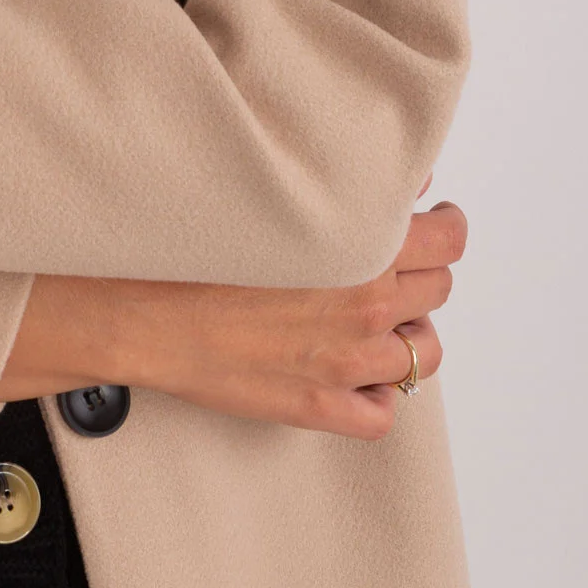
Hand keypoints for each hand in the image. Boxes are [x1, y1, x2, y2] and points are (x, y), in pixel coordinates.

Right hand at [0, 199, 465, 439]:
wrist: (138, 308)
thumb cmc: (193, 247)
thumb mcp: (271, 191)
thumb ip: (343, 183)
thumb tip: (387, 173)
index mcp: (364, 248)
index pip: (449, 239)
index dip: (443, 226)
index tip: (433, 221)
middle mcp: (367, 306)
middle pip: (439, 290)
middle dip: (421, 274)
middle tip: (391, 262)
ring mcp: (347, 363)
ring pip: (423, 355)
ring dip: (405, 334)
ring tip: (371, 317)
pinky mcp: (320, 406)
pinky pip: (381, 414)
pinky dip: (374, 395)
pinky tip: (349, 370)